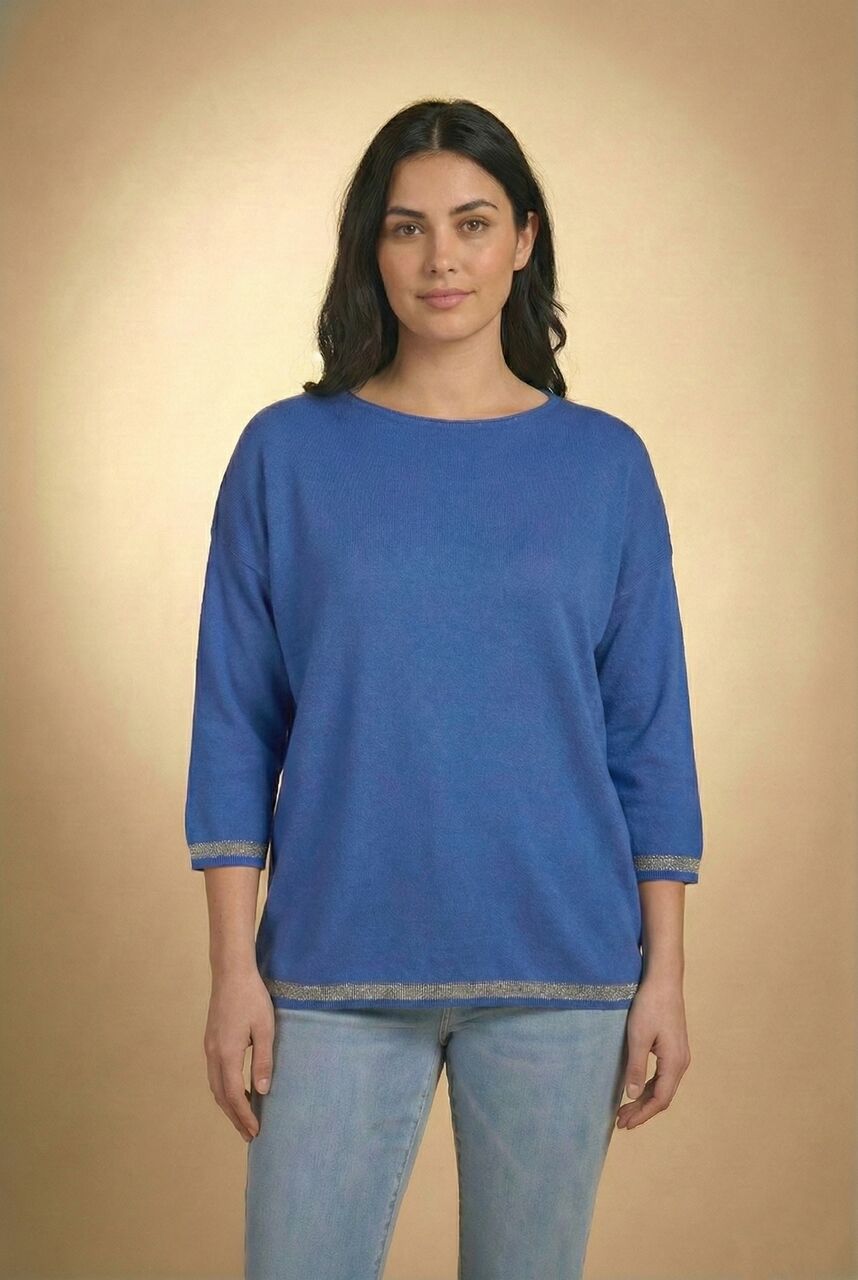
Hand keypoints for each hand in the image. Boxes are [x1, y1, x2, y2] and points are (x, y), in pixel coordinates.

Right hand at [203, 969, 274, 1142]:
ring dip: (228, 1104)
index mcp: (226, 1054)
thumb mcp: (264, 1029)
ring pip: (215, 1085)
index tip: (255, 1131)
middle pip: (220, 1095)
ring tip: (244, 1117)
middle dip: (234, 1116)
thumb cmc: (252, 998)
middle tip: (249, 1134)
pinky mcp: (210, 1040)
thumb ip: (263, 1060)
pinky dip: (224, 1089)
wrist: (231, 973)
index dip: (244, 1115)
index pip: (233, 1094)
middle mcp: (213, 1054)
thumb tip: (262, 1091)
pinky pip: (214, 1073)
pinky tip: (237, 1089)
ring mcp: (209, 1047)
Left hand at [616, 973, 690, 1129]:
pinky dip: (648, 1086)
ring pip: (662, 1086)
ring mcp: (679, 1055)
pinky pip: (662, 1075)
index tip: (624, 1123)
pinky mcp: (674, 1048)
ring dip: (644, 1099)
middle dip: (642, 1110)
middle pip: (662, 1096)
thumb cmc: (650, 1006)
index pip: (660, 1099)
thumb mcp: (638, 1037)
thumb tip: (632, 1096)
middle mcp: (681, 1062)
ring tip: (625, 1110)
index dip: (642, 1114)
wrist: (664, 980)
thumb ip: (635, 1067)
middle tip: (621, 1121)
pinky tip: (635, 1089)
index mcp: (675, 1063)